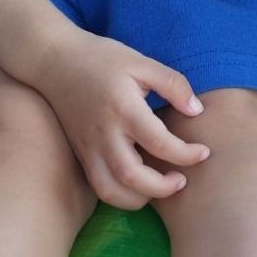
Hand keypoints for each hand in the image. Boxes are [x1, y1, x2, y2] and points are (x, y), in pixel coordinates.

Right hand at [35, 31, 209, 209]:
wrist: (53, 61)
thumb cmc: (101, 58)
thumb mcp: (141, 62)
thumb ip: (173, 84)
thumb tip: (197, 111)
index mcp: (123, 108)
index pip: (160, 143)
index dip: (187, 154)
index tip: (204, 152)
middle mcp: (104, 133)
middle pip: (133, 178)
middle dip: (163, 188)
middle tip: (182, 180)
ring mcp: (88, 147)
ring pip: (112, 191)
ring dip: (140, 198)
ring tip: (159, 187)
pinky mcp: (81, 154)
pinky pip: (100, 186)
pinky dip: (121, 195)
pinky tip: (138, 184)